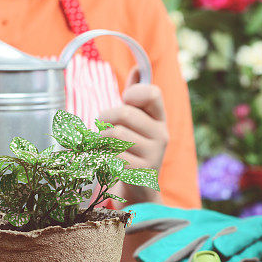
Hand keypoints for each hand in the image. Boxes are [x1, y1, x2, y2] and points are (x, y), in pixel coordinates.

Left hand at [98, 69, 167, 203]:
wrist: (139, 194)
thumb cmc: (132, 152)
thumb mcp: (136, 124)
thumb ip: (135, 97)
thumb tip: (137, 67)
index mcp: (160, 120)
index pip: (152, 93)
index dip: (133, 92)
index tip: (125, 101)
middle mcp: (161, 135)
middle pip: (124, 113)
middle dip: (105, 117)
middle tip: (102, 126)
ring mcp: (153, 155)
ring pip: (113, 134)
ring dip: (99, 139)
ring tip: (102, 146)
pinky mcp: (140, 172)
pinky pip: (111, 155)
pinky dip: (102, 157)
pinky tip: (106, 161)